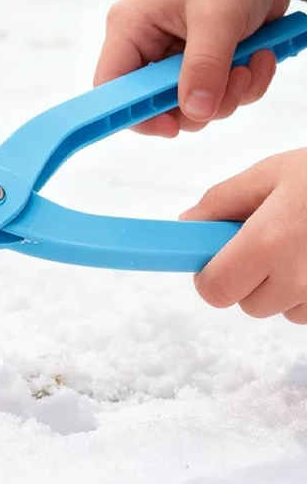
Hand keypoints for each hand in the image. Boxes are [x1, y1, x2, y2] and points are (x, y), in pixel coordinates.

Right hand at [95, 0, 306, 136]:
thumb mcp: (218, 16)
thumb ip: (204, 67)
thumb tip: (196, 112)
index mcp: (130, 30)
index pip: (112, 88)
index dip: (135, 114)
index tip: (172, 126)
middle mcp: (146, 48)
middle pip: (155, 106)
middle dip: (199, 103)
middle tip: (232, 81)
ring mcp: (174, 60)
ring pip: (190, 108)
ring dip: (229, 95)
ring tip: (253, 60)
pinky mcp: (202, 65)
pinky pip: (216, 98)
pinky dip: (244, 86)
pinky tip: (259, 57)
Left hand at [180, 148, 306, 322]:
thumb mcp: (272, 173)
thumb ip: (223, 201)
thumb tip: (189, 225)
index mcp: (268, 243)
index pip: (214, 290)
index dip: (210, 276)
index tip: (216, 257)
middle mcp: (298, 279)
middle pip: (246, 304)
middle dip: (247, 278)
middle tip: (266, 242)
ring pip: (281, 310)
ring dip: (282, 286)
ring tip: (303, 244)